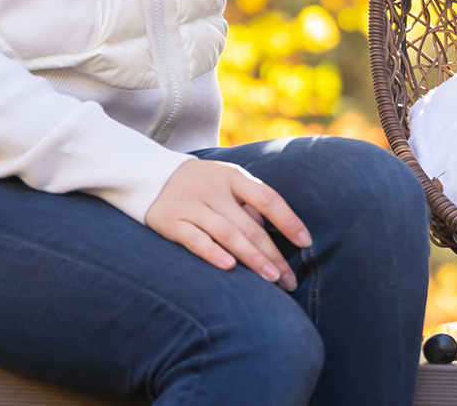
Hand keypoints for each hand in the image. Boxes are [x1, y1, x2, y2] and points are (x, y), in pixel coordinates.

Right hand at [146, 158, 311, 290]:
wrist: (150, 176)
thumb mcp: (227, 180)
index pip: (268, 198)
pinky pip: (195, 240)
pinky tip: (230, 267)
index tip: (305, 241)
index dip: (288, 220)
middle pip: (250, 225)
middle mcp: (214, 190)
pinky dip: (213, 253)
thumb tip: (276, 233)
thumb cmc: (202, 183)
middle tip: (290, 279)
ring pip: (228, 235)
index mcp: (233, 176)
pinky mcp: (172, 222)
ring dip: (252, 258)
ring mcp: (192, 206)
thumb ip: (249, 203)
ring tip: (271, 278)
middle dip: (273, 254)